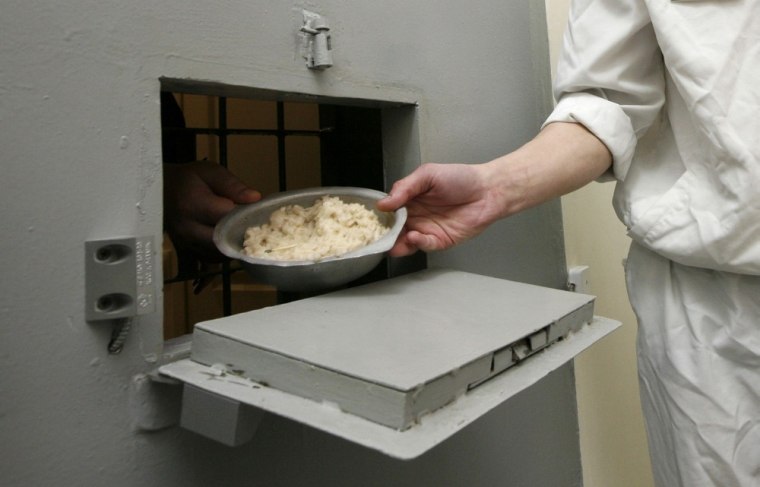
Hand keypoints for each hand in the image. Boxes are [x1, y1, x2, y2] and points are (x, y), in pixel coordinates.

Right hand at [164, 160, 260, 261]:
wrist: (162, 190)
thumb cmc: (189, 179)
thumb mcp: (211, 172)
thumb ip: (233, 185)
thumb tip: (255, 199)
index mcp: (193, 204)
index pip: (227, 218)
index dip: (245, 216)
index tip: (255, 212)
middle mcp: (187, 228)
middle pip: (223, 240)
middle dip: (240, 234)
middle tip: (251, 225)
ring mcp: (185, 243)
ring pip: (219, 253)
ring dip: (233, 245)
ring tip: (240, 231)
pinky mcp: (186, 251)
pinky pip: (211, 258)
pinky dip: (223, 252)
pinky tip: (228, 239)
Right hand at [377, 163, 504, 256]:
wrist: (488, 190)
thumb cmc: (461, 178)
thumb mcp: (427, 174)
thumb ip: (404, 187)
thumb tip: (383, 203)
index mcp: (409, 200)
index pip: (388, 211)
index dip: (379, 216)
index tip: (370, 219)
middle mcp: (415, 216)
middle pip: (393, 230)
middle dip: (384, 234)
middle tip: (377, 235)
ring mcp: (426, 230)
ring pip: (405, 242)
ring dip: (397, 243)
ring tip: (393, 241)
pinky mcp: (440, 241)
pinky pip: (424, 245)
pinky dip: (417, 243)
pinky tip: (414, 236)